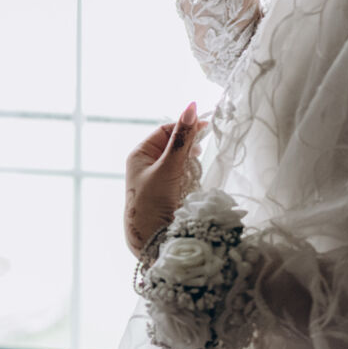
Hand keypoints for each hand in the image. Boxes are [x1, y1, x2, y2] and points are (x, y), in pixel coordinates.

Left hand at [123, 101, 202, 253]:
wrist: (150, 241)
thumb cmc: (153, 201)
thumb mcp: (168, 167)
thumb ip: (182, 139)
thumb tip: (190, 107)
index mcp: (140, 154)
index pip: (165, 131)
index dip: (185, 128)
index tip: (206, 129)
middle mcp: (145, 165)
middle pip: (173, 146)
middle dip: (188, 149)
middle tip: (199, 155)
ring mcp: (155, 181)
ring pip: (179, 163)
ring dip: (190, 166)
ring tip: (193, 174)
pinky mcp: (165, 195)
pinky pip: (181, 179)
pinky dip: (189, 179)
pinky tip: (191, 186)